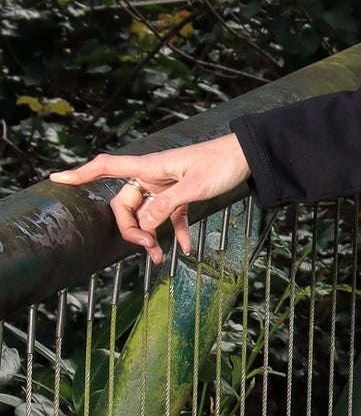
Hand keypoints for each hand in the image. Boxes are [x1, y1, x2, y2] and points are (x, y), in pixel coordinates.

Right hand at [48, 134, 250, 267]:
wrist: (248, 156)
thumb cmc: (221, 163)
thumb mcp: (195, 186)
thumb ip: (167, 204)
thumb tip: (142, 225)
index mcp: (149, 167)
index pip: (107, 167)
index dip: (81, 173)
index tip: (57, 179)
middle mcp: (152, 175)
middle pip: (125, 204)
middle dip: (131, 229)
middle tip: (148, 248)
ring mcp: (166, 185)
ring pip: (147, 214)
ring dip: (151, 236)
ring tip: (162, 258)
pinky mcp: (181, 194)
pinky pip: (170, 216)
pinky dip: (175, 233)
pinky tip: (185, 249)